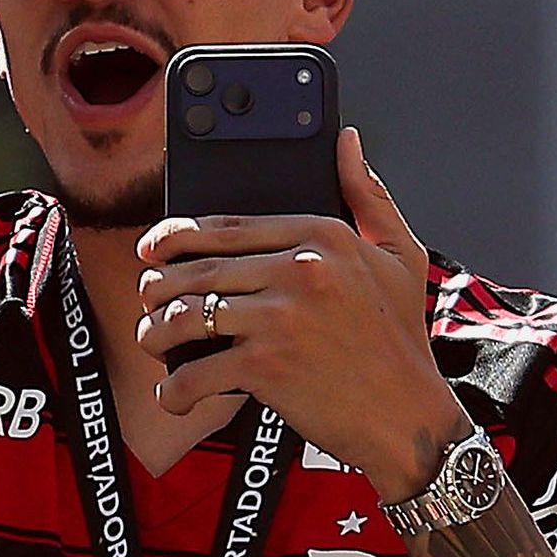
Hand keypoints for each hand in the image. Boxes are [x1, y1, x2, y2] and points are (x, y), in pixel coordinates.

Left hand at [130, 130, 472, 490]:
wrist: (408, 415)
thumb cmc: (399, 337)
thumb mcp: (400, 254)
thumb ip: (367, 194)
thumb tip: (345, 140)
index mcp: (323, 237)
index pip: (226, 227)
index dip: (175, 235)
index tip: (151, 247)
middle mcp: (299, 271)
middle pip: (196, 269)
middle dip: (156, 286)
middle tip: (147, 300)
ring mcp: (280, 318)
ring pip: (184, 315)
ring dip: (154, 331)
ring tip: (154, 341)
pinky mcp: (266, 367)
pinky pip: (195, 372)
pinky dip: (175, 389)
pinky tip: (175, 394)